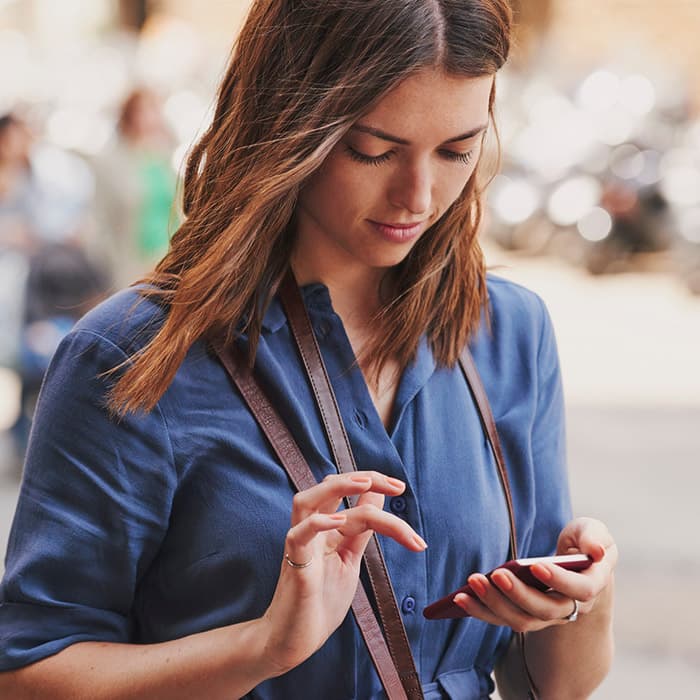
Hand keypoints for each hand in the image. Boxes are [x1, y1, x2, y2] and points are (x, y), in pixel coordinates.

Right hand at [259, 471, 426, 673]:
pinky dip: (317, 523)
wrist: (295, 640)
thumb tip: (377, 497)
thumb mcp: (350, 559)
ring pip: (306, 501)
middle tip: (395, 485)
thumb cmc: (320, 601)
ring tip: (364, 484)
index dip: (374, 484)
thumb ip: (360, 529)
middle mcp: (312, 530)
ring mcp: (301, 545)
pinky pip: (298, 536)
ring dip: (336, 487)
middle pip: (328, 487)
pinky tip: (338, 520)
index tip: (400, 487)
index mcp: (327, 528)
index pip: (347, 493)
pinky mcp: (295, 565)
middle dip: (363, 479)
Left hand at [452, 517, 616, 632]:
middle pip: (543, 610)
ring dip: (494, 604)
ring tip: (472, 583)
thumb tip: (595, 551)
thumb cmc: (584, 542)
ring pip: (520, 620)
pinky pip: (501, 618)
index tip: (536, 565)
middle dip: (517, 593)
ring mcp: (545, 615)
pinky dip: (481, 610)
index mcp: (590, 585)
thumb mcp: (594, 532)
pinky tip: (461, 597)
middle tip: (495, 573)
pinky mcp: (523, 613)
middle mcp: (568, 607)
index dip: (558, 581)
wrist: (579, 564)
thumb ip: (595, 537)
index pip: (578, 591)